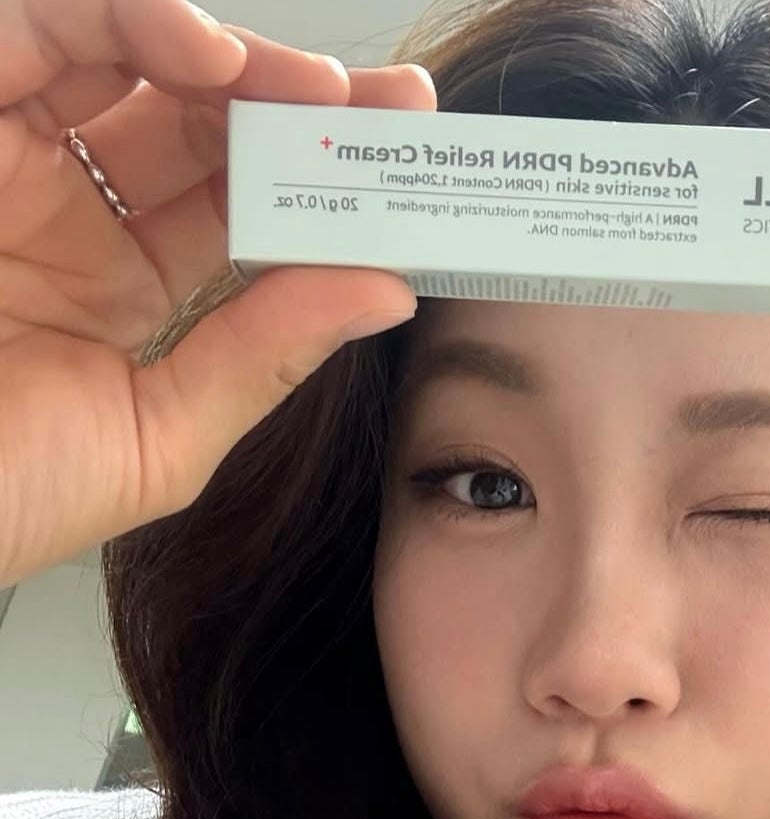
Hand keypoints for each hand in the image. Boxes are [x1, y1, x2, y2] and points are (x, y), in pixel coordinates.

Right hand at [0, 0, 435, 586]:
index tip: (402, 162)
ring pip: (122, 54)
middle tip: (389, 106)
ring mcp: (2, 154)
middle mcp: (65, 207)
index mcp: (119, 284)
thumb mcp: (155, 438)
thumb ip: (262, 359)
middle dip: (296, 104)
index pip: (237, 205)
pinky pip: (30, 28)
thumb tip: (386, 293)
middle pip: (195, 119)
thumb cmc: (1, 493)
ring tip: (312, 91)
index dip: (318, 178)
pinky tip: (203, 55)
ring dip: (230, 59)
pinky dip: (119, 19)